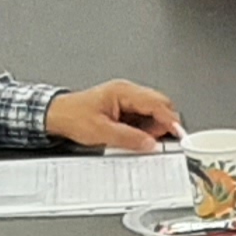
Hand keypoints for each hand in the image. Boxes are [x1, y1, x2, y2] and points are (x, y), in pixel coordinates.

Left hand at [47, 79, 180, 151]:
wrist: (56, 115)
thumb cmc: (73, 117)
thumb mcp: (102, 132)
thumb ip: (129, 138)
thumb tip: (150, 143)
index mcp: (123, 92)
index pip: (156, 103)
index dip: (170, 120)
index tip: (179, 134)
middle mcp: (127, 91)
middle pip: (159, 104)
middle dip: (163, 124)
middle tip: (157, 141)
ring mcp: (126, 98)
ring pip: (152, 111)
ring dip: (153, 127)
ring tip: (139, 141)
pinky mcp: (123, 107)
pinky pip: (142, 116)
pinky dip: (144, 128)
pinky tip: (134, 137)